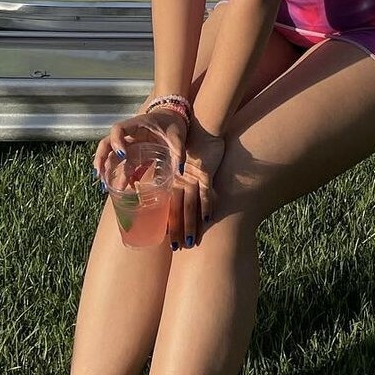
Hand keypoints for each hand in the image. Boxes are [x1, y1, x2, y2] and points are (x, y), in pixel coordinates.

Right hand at [93, 106, 188, 186]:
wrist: (173, 118)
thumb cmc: (172, 124)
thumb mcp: (177, 135)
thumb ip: (178, 150)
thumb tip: (178, 171)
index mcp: (137, 125)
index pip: (118, 129)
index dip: (116, 141)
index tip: (122, 156)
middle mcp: (129, 134)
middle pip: (107, 143)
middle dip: (101, 158)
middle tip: (100, 174)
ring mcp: (128, 144)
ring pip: (110, 154)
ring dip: (105, 169)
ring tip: (105, 186)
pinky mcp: (132, 153)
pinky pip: (121, 163)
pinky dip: (118, 174)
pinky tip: (120, 186)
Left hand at [168, 118, 224, 249]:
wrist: (202, 126)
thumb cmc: (191, 144)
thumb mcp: (180, 160)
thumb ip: (176, 175)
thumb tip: (167, 190)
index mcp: (173, 180)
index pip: (168, 205)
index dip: (168, 222)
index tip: (167, 239)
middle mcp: (181, 181)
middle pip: (178, 210)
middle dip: (178, 230)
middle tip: (177, 248)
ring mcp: (194, 178)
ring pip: (191, 206)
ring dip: (191, 224)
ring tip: (191, 242)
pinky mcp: (206, 172)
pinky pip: (207, 192)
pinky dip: (207, 206)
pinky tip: (208, 219)